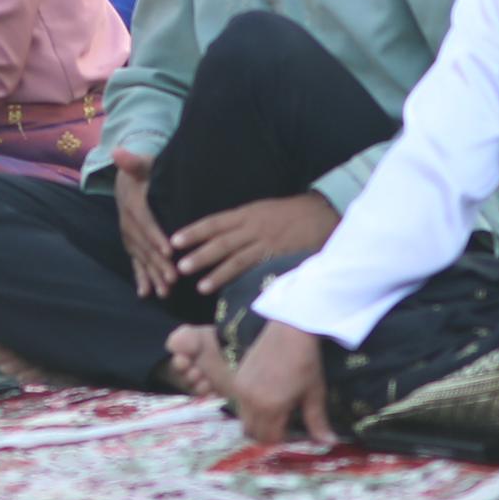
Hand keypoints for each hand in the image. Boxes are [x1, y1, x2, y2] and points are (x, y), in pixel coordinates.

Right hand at [112, 153, 174, 298]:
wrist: (128, 181)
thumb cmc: (143, 172)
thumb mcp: (142, 164)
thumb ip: (133, 161)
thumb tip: (118, 152)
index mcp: (132, 205)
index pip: (145, 223)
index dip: (155, 237)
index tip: (169, 252)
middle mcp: (128, 224)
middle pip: (144, 246)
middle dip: (158, 264)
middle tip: (174, 279)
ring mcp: (129, 236)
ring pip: (141, 258)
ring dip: (152, 276)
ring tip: (165, 293)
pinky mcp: (131, 244)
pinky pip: (135, 262)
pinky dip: (140, 278)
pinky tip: (145, 294)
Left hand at [169, 191, 339, 297]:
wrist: (324, 212)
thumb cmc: (292, 212)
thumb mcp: (264, 210)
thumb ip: (244, 222)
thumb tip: (221, 235)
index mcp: (248, 212)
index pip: (215, 222)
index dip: (194, 232)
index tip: (174, 240)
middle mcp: (253, 226)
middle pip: (221, 241)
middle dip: (199, 254)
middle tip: (178, 266)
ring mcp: (266, 242)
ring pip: (236, 258)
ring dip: (215, 272)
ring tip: (198, 285)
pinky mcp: (279, 256)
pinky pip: (257, 269)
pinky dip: (241, 279)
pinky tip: (228, 289)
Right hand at [226, 320, 333, 446]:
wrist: (290, 329)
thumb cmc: (306, 361)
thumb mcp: (314, 393)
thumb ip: (317, 422)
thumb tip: (328, 442)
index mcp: (271, 407)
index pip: (270, 438)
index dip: (282, 440)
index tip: (293, 432)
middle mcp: (251, 401)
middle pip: (253, 432)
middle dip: (268, 434)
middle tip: (284, 425)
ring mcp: (241, 389)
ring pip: (244, 419)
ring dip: (258, 422)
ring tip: (275, 411)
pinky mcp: (238, 378)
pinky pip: (240, 403)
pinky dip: (251, 407)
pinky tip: (266, 396)